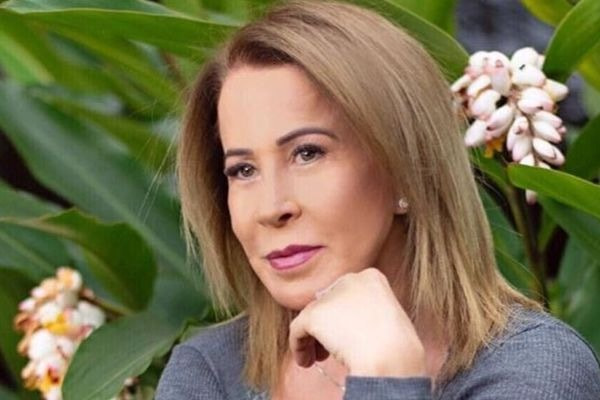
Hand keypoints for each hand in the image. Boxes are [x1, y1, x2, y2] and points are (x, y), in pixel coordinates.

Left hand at [288, 267, 425, 376]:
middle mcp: (350, 279)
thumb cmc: (398, 348)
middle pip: (329, 304)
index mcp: (372, 277)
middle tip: (329, 350)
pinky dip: (299, 347)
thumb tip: (344, 328)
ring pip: (312, 316)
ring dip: (313, 338)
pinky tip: (305, 361)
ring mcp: (331, 296)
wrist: (392, 356)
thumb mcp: (387, 321)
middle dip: (327, 328)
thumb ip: (365, 316)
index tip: (347, 337)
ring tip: (319, 358)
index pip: (347, 295)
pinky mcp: (314, 314)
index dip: (344, 318)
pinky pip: (297, 330)